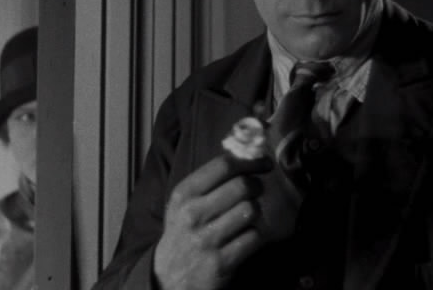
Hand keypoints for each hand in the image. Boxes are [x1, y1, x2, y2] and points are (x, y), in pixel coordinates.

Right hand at [153, 154, 272, 289]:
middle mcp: (193, 214)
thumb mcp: (184, 202)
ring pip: (250, 210)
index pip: (224, 166)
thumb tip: (247, 156)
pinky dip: (255, 235)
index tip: (264, 163)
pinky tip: (247, 236)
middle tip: (257, 190)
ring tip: (249, 214)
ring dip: (256, 211)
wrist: (168, 277)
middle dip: (256, 185)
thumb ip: (210, 180)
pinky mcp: (221, 262)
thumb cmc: (183, 231)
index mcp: (184, 193)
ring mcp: (207, 239)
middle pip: (242, 186)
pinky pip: (254, 238)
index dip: (251, 161)